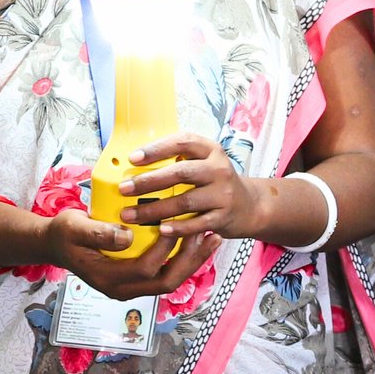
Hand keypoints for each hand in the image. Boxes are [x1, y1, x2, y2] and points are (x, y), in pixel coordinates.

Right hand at [0, 199, 216, 299]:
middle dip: (190, 259)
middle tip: (206, 233)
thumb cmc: (64, 234)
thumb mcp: (74, 227)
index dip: (163, 248)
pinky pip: (168, 272)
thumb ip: (98, 232)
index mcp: (109, 279)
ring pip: (172, 279)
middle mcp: (124, 290)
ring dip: (193, 260)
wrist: (57, 245)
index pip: (145, 268)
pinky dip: (185, 258)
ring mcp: (133, 287)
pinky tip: (197, 239)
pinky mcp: (139, 279)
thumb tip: (126, 236)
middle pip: (167, 281)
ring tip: (212, 237)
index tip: (175, 224)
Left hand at [116, 132, 260, 238]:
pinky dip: (177, 228)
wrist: (250, 205)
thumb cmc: (216, 182)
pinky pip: (196, 224)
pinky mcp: (223, 218)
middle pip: (181, 173)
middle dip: (149, 181)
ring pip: (185, 201)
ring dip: (154, 209)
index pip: (182, 143)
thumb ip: (179, 160)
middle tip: (124, 188)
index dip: (157, 149)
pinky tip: (160, 230)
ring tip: (130, 214)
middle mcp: (219, 169)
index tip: (133, 158)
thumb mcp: (204, 163)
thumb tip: (137, 162)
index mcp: (211, 151)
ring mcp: (223, 194)